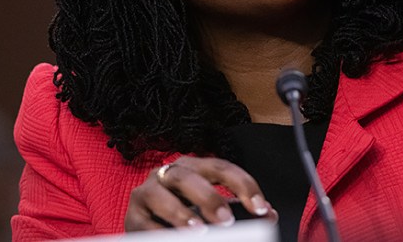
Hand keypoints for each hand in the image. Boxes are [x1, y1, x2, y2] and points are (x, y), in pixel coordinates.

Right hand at [124, 156, 277, 230]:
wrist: (149, 227)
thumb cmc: (186, 213)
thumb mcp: (213, 210)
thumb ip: (238, 210)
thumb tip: (270, 215)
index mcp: (194, 168)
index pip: (221, 167)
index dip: (244, 186)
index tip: (262, 209)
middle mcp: (169, 174)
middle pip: (188, 176)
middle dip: (209, 197)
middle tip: (227, 220)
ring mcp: (147, 192)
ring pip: (160, 194)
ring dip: (179, 212)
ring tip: (197, 230)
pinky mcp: (132, 214)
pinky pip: (143, 222)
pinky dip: (157, 232)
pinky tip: (171, 239)